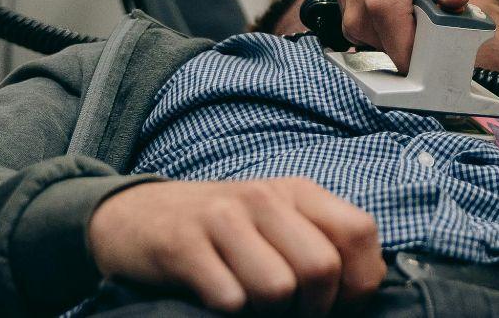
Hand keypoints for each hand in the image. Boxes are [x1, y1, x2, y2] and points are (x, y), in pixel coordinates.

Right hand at [87, 178, 382, 314]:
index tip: (339, 305)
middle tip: (292, 314)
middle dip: (314, 307)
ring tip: (252, 305)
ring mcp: (224, 218)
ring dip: (269, 314)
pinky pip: (228, 298)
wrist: (135, 215)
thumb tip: (362, 290)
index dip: (358, 282)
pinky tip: (217, 299)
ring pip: (278, 287)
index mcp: (299, 192)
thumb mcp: (276, 221)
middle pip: (321, 267)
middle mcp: (266, 198)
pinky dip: (229, 312)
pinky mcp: (184, 245)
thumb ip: (318, 242)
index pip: (359, 232)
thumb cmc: (219, 229)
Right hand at [329, 0, 467, 71]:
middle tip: (436, 14)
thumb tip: (458, 1)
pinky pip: (379, 40)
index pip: (410, 59)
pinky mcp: (350, 24)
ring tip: (417, 4)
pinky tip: (401, 5)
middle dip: (424, 43)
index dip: (434, 57)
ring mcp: (352, 24)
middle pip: (402, 57)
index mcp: (384, 4)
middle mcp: (362, 20)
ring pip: (391, 50)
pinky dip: (394, 29)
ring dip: (408, 34)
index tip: (450, 42)